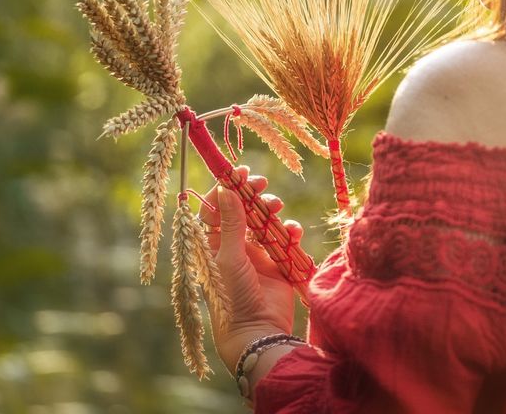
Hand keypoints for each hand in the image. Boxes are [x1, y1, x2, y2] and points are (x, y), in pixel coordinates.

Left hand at [198, 165, 303, 369]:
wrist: (257, 331)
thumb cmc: (233, 296)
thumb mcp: (230, 256)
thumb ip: (231, 223)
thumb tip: (226, 188)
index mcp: (213, 244)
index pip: (216, 209)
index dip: (226, 189)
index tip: (239, 173)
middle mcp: (234, 247)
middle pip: (243, 211)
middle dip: (252, 195)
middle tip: (262, 184)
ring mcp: (257, 255)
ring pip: (265, 221)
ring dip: (271, 211)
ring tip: (277, 208)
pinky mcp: (278, 265)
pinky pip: (285, 239)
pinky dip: (289, 231)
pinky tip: (292, 231)